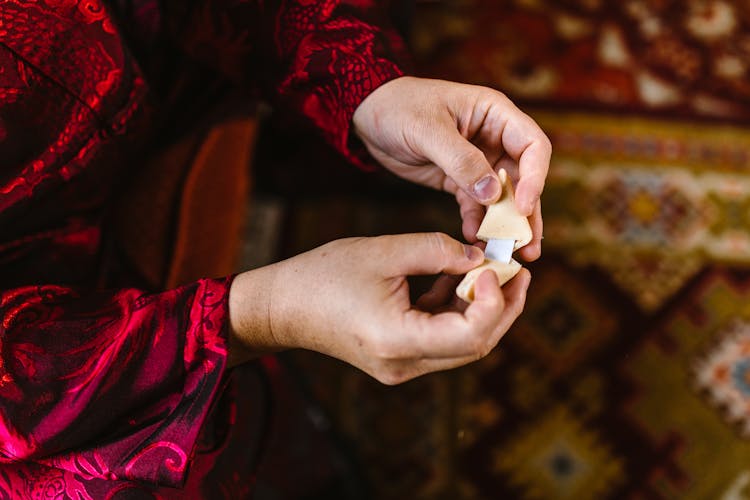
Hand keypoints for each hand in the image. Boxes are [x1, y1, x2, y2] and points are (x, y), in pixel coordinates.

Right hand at [228, 233, 530, 383]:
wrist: (283, 308)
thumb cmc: (324, 275)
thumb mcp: (384, 251)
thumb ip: (438, 250)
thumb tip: (479, 256)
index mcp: (398, 340)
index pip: (470, 336)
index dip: (493, 302)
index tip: (494, 267)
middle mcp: (404, 365)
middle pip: (475, 346)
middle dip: (502, 309)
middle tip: (519, 273)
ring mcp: (402, 367)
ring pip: (462, 345)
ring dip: (483, 310)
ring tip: (498, 273)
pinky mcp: (398, 358)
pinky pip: (441, 339)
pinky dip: (457, 312)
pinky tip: (462, 282)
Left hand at [352, 77, 550, 260]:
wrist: (368, 114)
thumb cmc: (399, 107)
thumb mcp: (428, 130)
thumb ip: (462, 161)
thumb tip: (493, 194)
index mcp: (496, 114)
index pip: (533, 146)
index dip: (535, 177)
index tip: (522, 207)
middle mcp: (494, 138)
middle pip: (525, 177)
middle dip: (527, 213)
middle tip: (529, 247)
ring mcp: (479, 161)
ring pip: (503, 197)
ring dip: (506, 225)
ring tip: (509, 254)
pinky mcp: (460, 180)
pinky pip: (476, 205)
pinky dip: (477, 223)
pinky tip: (473, 240)